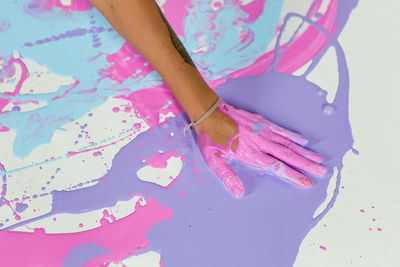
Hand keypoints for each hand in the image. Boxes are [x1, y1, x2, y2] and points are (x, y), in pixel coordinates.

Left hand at [194, 99, 326, 197]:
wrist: (209, 113)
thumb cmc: (211, 138)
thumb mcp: (214, 160)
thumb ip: (227, 176)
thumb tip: (238, 193)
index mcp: (250, 153)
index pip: (276, 167)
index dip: (292, 175)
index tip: (306, 182)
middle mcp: (260, 142)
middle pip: (287, 155)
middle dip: (306, 164)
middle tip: (322, 170)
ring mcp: (263, 130)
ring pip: (288, 143)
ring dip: (304, 151)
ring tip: (318, 158)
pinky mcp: (262, 121)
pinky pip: (281, 130)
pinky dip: (293, 135)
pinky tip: (303, 140)